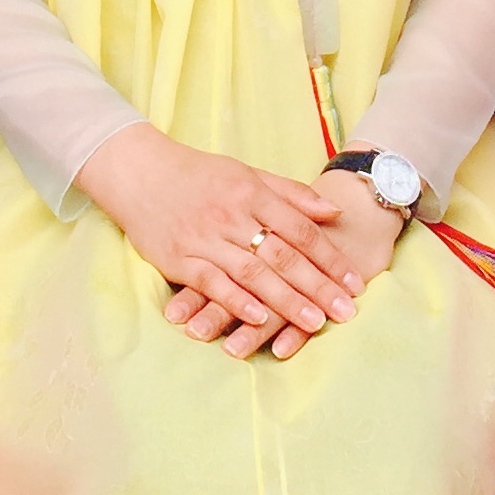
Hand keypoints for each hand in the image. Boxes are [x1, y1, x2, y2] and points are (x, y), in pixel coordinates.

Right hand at [79, 125, 359, 353]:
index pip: (300, 230)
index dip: (330, 257)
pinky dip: (237, 302)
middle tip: (345, 312)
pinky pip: (212, 284)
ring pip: (252, 274)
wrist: (139, 172)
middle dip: (318, 286)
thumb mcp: (247, 174)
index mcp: (252, 193)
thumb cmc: (199, 175)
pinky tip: (260, 320)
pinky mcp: (179, 259)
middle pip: (283, 256)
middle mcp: (231, 216)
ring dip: (286, 300)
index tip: (355, 282)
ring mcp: (204, 239)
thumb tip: (332, 212)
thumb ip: (290, 194)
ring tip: (314, 322)